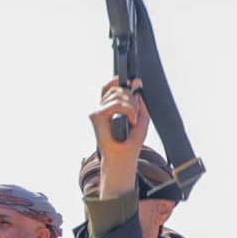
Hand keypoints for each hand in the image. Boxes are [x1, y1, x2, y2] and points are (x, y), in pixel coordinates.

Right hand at [88, 77, 148, 197]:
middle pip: (117, 89)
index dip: (121, 80)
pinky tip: (131, 120)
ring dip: (131, 106)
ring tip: (133, 120)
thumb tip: (135, 85)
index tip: (136, 81)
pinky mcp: (96, 116)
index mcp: (109, 106)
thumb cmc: (130, 140)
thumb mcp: (141, 116)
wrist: (123, 157)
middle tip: (136, 114)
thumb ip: (139, 101)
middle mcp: (101, 107)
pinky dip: (127, 110)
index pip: (111, 86)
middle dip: (132, 98)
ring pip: (118, 96)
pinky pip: (115, 104)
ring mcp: (97, 111)